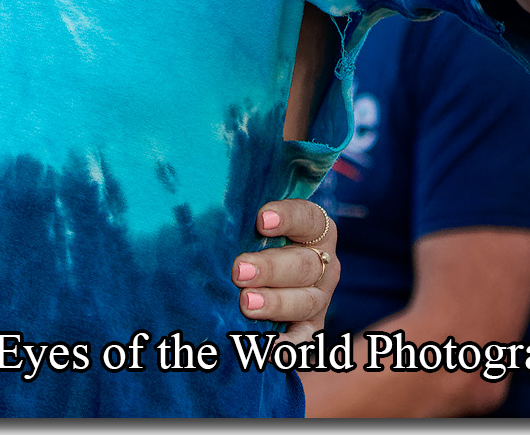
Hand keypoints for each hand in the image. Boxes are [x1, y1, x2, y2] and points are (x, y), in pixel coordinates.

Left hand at [235, 200, 339, 342]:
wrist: (261, 259)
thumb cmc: (250, 228)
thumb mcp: (253, 210)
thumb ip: (244, 200)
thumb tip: (205, 180)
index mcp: (315, 227)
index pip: (309, 217)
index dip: (287, 217)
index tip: (260, 219)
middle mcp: (323, 260)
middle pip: (303, 264)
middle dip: (271, 267)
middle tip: (239, 269)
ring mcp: (320, 295)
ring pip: (305, 300)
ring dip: (276, 303)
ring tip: (245, 303)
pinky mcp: (311, 325)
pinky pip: (307, 338)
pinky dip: (292, 345)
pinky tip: (272, 349)